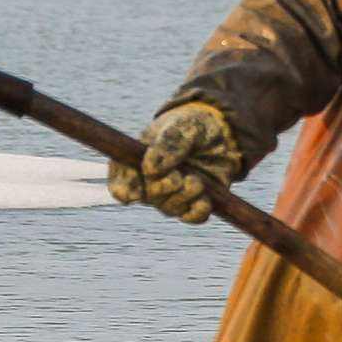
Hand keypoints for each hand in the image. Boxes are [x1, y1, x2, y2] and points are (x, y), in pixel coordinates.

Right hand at [107, 102, 242, 224]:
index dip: (124, 190)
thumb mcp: (182, 125)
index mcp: (137, 160)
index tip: (134, 194)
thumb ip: (168, 143)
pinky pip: (192, 217)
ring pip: (170, 208)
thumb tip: (152, 170)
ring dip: (185, 196)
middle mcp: (150, 182)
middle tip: (179, 175)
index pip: (120, 182)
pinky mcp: (193, 202)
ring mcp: (171, 195)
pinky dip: (198, 211)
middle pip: (149, 197)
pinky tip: (205, 199)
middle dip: (165, 187)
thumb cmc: (192, 124)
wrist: (221, 131)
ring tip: (196, 181)